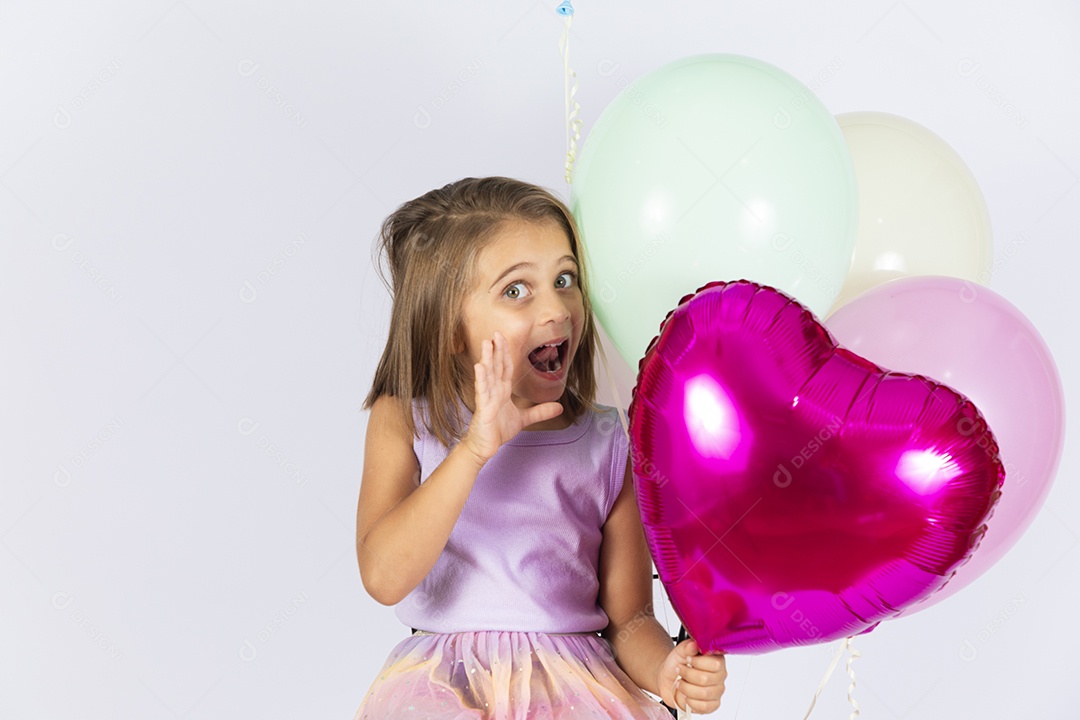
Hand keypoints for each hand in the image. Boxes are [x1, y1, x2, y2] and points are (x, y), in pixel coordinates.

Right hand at [460, 331, 562, 462]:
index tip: (503, 337)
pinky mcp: (483, 408)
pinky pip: (482, 391)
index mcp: (502, 391)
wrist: (485, 447)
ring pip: (488, 375)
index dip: (505, 352)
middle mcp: (494, 391)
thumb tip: (560, 407)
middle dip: (496, 350)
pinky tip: (479, 366)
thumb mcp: (524, 419)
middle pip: (496, 366)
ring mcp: (487, 398)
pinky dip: (481, 379)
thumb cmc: (498, 430)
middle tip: (496, 332)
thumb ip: (540, 412)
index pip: (505, 368)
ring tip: (486, 343)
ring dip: (487, 359)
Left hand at [657, 638, 726, 715]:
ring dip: (686, 688)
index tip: (688, 660)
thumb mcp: (679, 651)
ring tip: (680, 683)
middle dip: (687, 675)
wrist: (669, 679)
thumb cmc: (677, 664)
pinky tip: (686, 695)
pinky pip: (704, 706)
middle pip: (706, 679)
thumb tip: (694, 645)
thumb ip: (687, 647)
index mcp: (716, 659)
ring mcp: (717, 691)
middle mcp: (720, 675)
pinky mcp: (712, 704)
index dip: (698, 662)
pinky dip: (690, 701)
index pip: (715, 664)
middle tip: (680, 670)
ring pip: (704, 694)